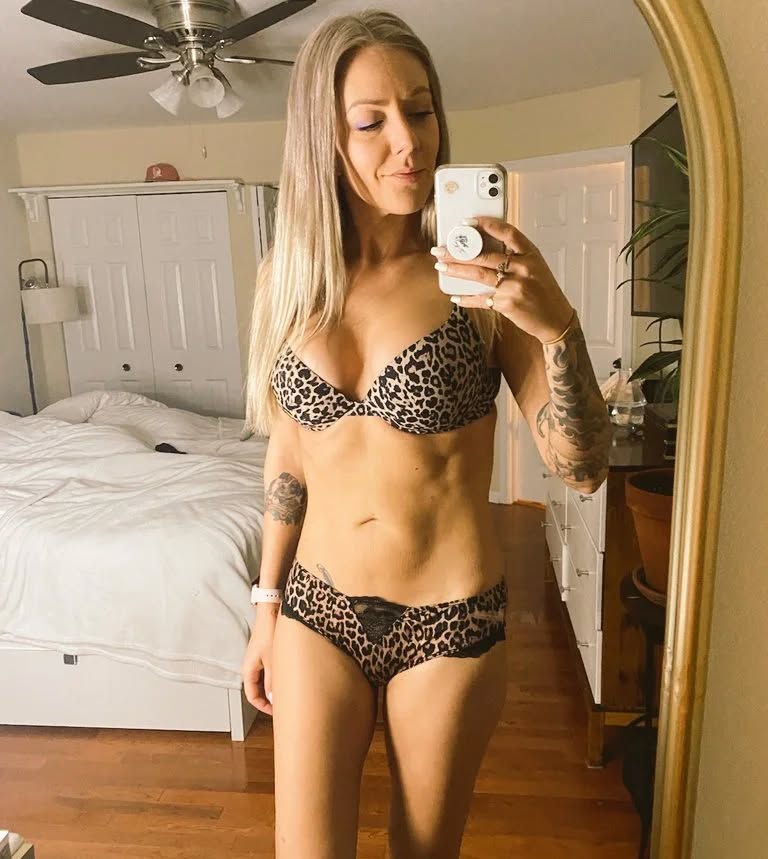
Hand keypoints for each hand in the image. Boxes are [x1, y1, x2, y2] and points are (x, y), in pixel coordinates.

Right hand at [241, 606, 277, 715]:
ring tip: (286, 693)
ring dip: (273, 689)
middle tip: (283, 706)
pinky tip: (286, 678)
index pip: (252, 696)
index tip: (276, 712)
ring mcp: (258, 660)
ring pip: (264, 681)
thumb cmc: (269, 632)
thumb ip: (272, 681)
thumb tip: (274, 699)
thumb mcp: (273, 661)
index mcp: (248, 670)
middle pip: (257, 690)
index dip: (263, 707)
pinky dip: (275, 679)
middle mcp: (251, 667)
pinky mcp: (265, 654)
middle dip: (269, 700)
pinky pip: (268, 672)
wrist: (271, 612)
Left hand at [432, 216, 574, 342]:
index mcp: (531, 254)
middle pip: (485, 255)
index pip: (507, 233)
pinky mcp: (507, 304)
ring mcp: (515, 286)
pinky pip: (482, 299)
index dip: (486, 224)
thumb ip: (515, 257)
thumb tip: (484, 249)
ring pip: (479, 275)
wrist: (555, 319)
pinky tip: (456, 296)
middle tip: (441, 250)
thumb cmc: (544, 292)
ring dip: (457, 271)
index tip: (467, 221)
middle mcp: (523, 268)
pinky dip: (467, 299)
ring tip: (441, 267)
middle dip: (459, 252)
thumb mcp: (535, 267)